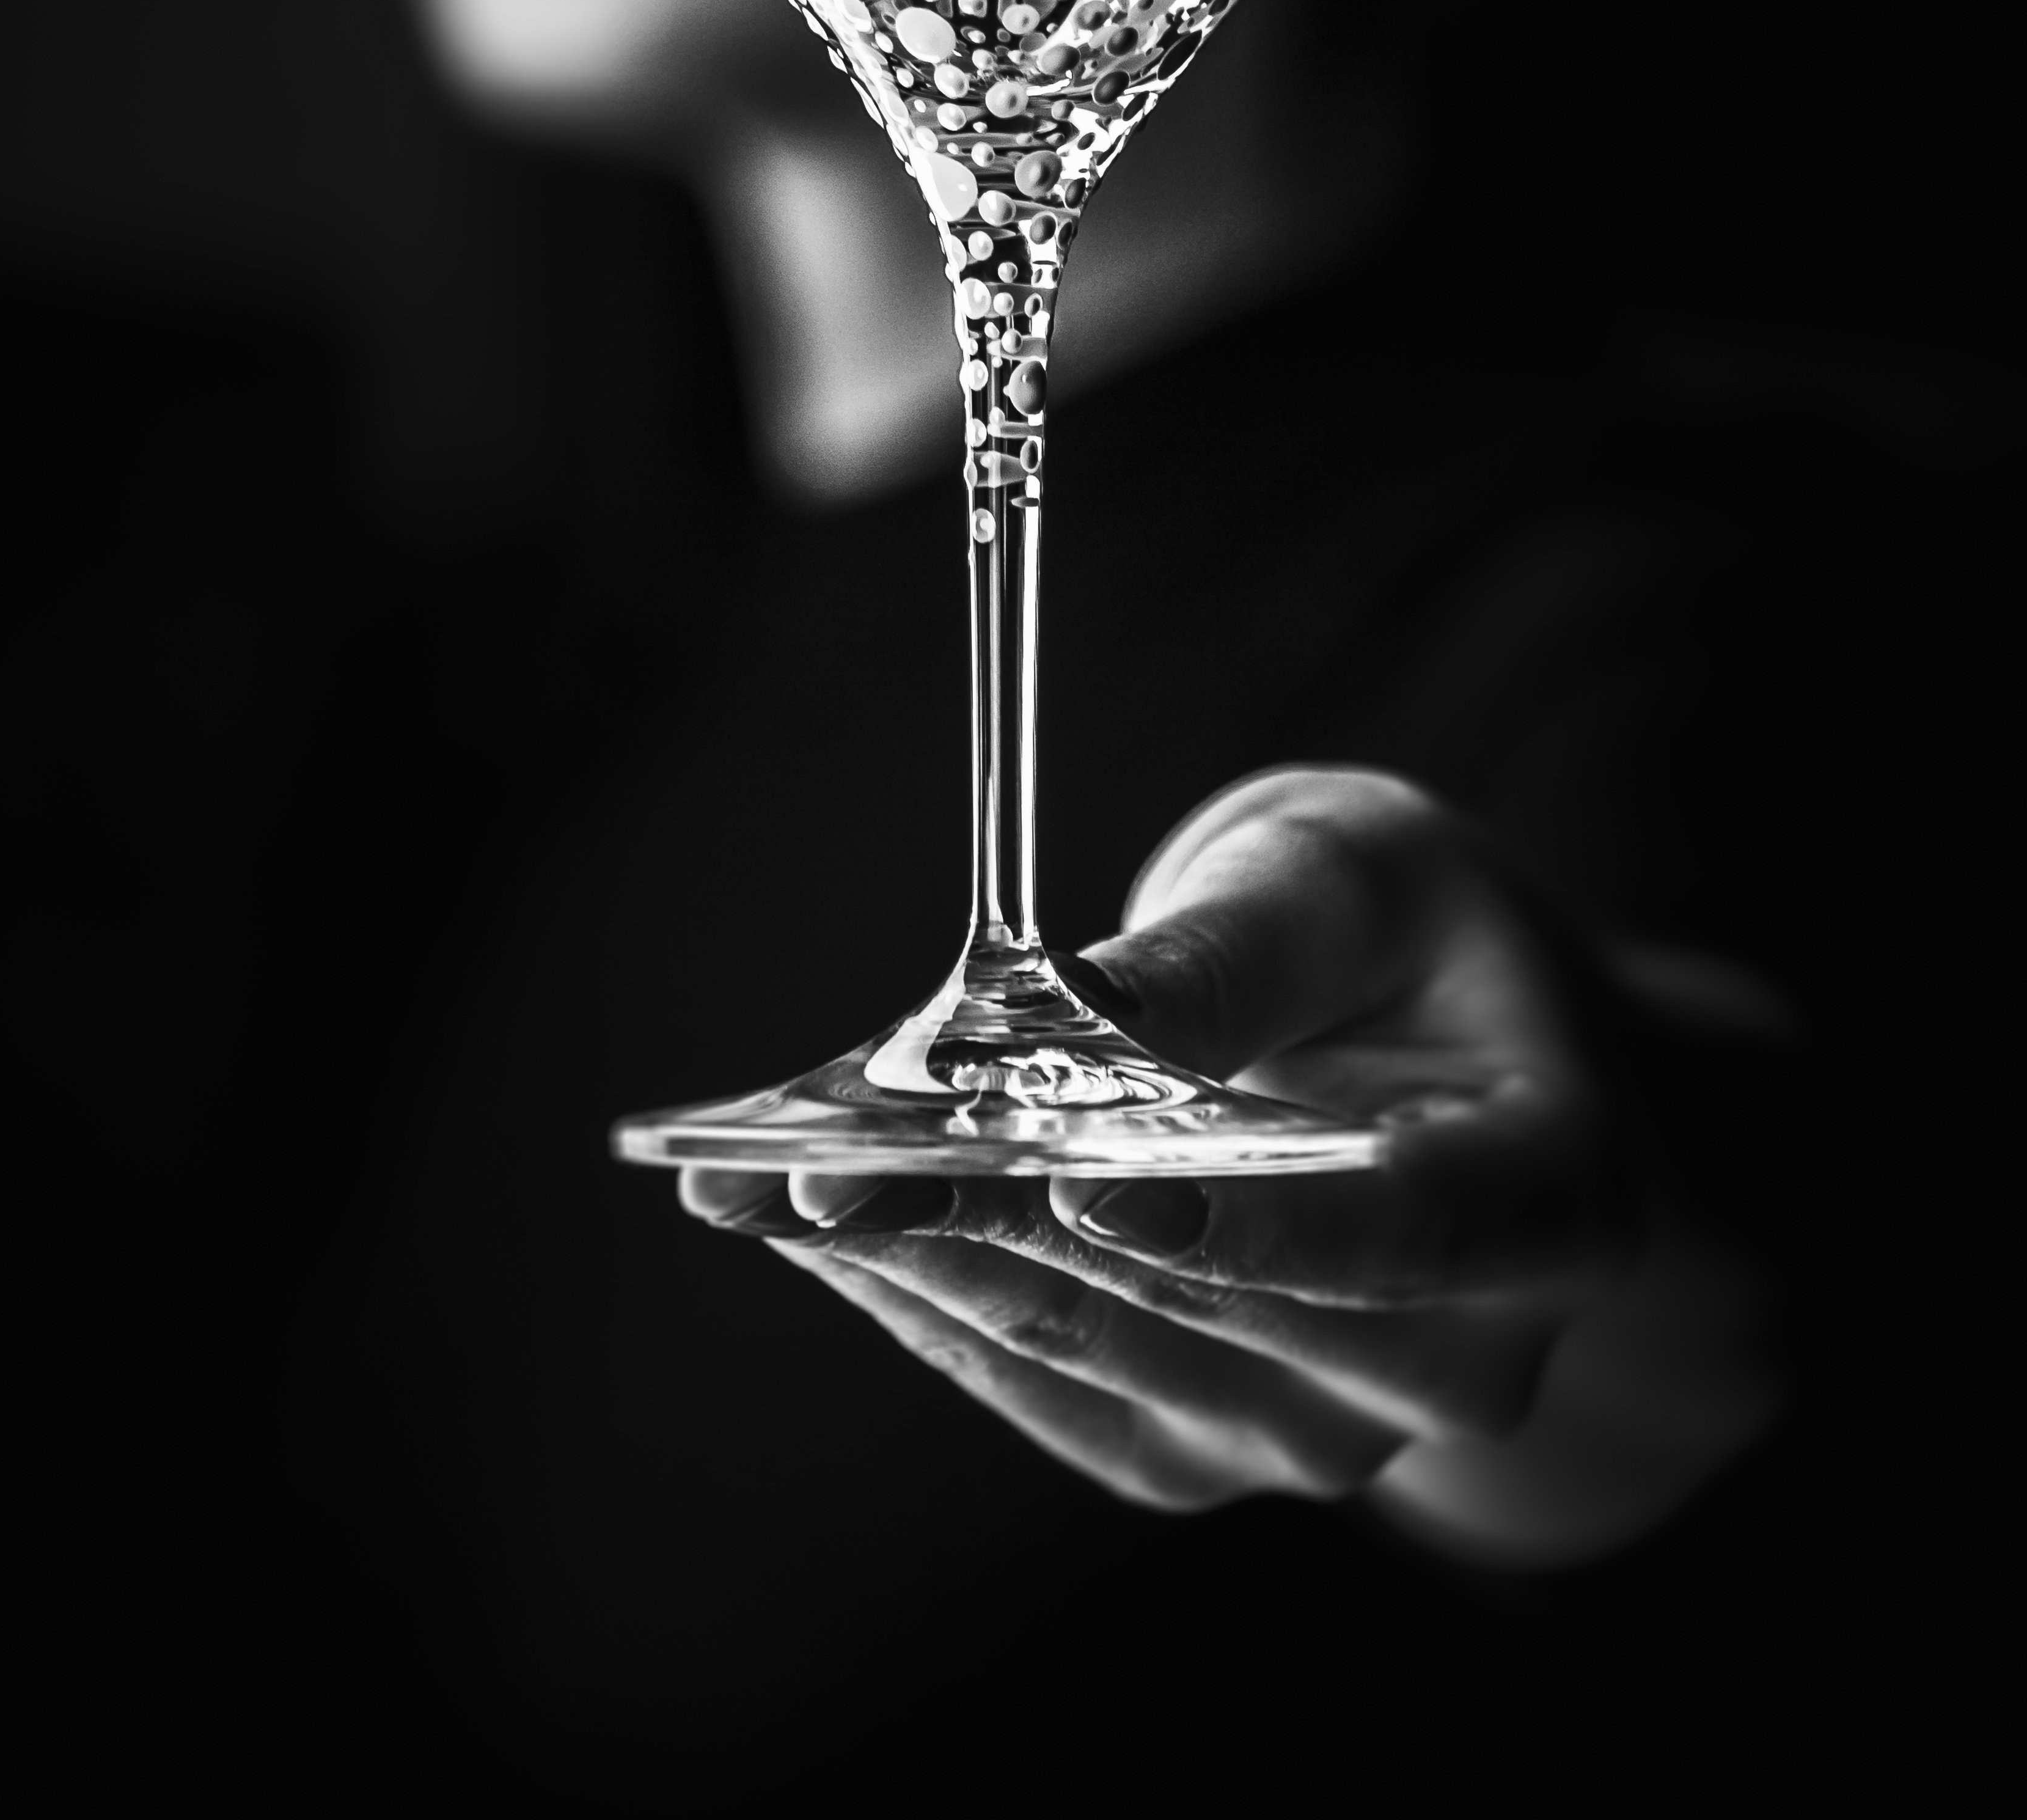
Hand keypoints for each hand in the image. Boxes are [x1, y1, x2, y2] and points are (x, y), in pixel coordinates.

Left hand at [684, 770, 1786, 1561]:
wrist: (1443, 1060)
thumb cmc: (1417, 939)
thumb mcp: (1356, 876)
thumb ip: (1233, 951)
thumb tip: (1070, 1018)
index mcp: (1557, 1203)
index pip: (1413, 1236)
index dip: (1254, 1225)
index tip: (1097, 1188)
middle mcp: (1453, 1362)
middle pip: (1214, 1303)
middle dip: (1005, 1212)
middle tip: (826, 1157)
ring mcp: (1319, 1429)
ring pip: (1098, 1346)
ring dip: (924, 1250)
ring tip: (765, 1175)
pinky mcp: (1194, 1446)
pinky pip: (1041, 1377)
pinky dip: (920, 1289)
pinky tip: (809, 1217)